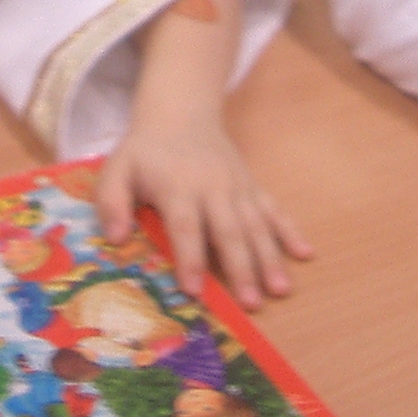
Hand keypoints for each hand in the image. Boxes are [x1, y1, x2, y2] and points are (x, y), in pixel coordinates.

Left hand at [97, 116, 312, 310]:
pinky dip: (291, 230)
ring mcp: (237, 187)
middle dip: (241, 267)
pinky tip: (306, 253)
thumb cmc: (146, 151)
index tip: (195, 290)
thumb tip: (116, 239)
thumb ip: (111, 201)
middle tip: (252, 303)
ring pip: (256, 224)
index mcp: (178, 187)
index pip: (185, 226)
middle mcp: (213, 188)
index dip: (190, 258)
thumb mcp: (117, 169)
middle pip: (229, 230)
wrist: (181, 113)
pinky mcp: (252, 186)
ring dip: (270, 257)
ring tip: (281, 289)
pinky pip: (274, 209)